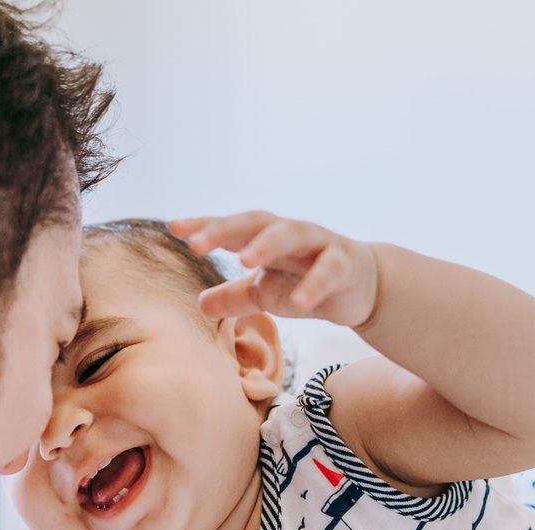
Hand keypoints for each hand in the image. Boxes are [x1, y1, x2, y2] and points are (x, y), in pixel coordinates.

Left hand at [170, 210, 378, 327]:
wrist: (361, 288)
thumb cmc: (305, 283)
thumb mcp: (265, 293)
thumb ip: (234, 296)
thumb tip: (200, 303)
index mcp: (265, 238)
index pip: (231, 228)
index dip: (203, 226)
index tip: (173, 227)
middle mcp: (289, 234)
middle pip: (256, 222)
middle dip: (225, 229)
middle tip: (198, 242)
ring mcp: (319, 244)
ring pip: (292, 233)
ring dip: (267, 244)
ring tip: (243, 260)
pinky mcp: (345, 264)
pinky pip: (329, 270)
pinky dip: (314, 283)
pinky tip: (300, 301)